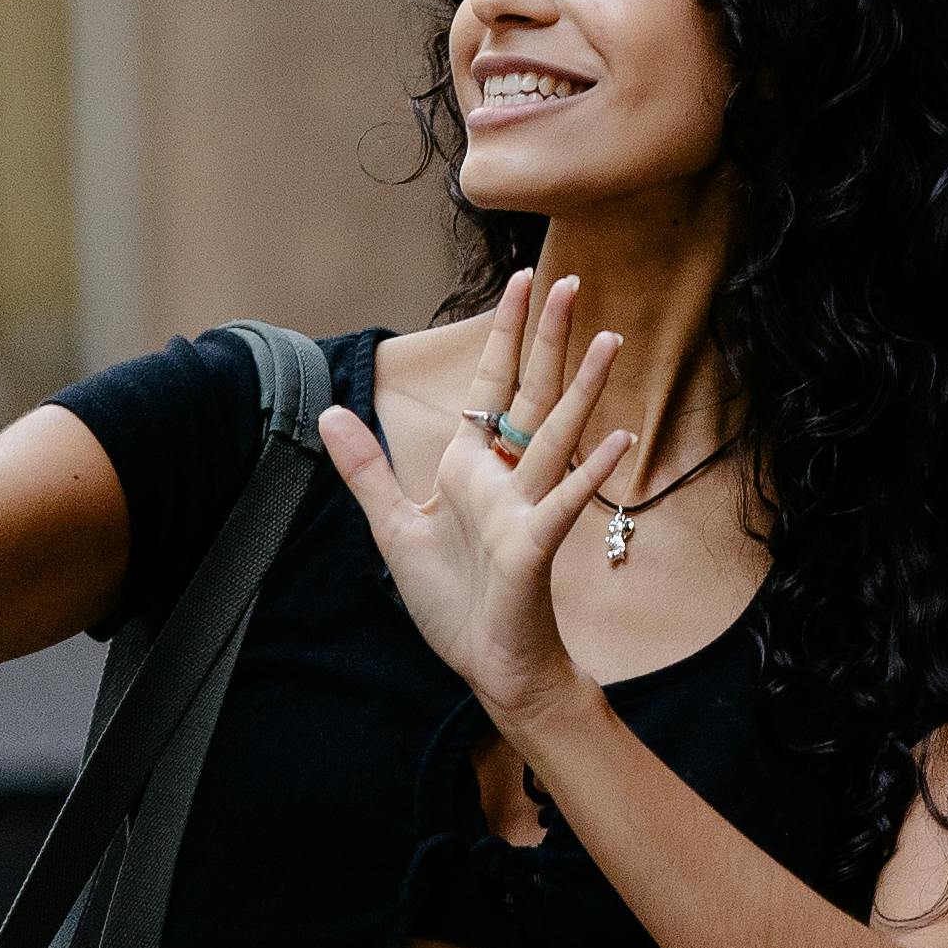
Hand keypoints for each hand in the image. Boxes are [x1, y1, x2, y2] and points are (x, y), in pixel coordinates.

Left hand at [319, 269, 633, 734]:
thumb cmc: (453, 603)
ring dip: (583, 389)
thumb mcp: (393, 529)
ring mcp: (525, 509)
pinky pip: (563, 502)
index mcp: (469, 468)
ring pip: (556, 436)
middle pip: (531, 395)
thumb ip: (366, 470)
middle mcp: (503, 479)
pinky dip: (589, 472)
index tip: (524, 281)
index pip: (492, 386)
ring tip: (608, 339)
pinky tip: (618, 439)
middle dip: (548, 339)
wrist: (487, 665)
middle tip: (570, 283)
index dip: (506, 334)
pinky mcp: (535, 547)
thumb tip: (329, 412)